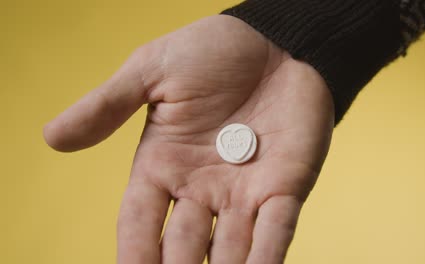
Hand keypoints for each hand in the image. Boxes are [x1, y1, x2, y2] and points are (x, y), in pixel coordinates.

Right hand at [44, 15, 333, 263]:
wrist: (275, 40)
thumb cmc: (212, 50)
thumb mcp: (152, 71)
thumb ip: (108, 105)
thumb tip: (52, 138)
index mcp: (163, 165)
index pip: (140, 222)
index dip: (135, 253)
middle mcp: (201, 187)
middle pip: (183, 247)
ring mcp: (244, 191)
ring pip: (230, 249)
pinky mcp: (285, 186)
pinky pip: (276, 230)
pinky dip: (268, 258)